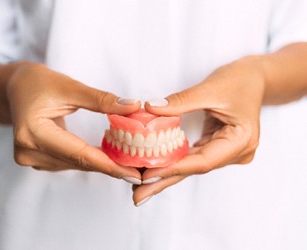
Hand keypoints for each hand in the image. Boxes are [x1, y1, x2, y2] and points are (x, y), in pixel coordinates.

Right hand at [6, 62, 141, 182]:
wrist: (15, 88)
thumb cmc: (38, 82)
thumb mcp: (70, 86)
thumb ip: (101, 99)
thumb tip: (133, 107)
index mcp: (33, 132)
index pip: (79, 154)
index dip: (109, 165)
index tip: (134, 173)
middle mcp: (28, 151)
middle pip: (78, 162)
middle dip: (110, 166)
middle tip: (139, 171)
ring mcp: (30, 158)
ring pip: (75, 164)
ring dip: (101, 163)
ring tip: (128, 162)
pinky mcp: (36, 159)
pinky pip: (69, 162)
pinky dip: (88, 159)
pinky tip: (107, 156)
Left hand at [133, 57, 265, 205]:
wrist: (255, 78)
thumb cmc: (239, 80)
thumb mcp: (209, 88)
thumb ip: (180, 101)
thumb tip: (150, 108)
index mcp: (241, 140)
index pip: (202, 161)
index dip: (173, 168)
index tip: (147, 175)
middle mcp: (236, 152)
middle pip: (195, 169)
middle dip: (164, 181)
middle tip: (138, 196)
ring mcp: (228, 152)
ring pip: (192, 166)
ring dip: (166, 174)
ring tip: (141, 186)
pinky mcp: (218, 147)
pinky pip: (193, 157)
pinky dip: (174, 162)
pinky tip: (156, 168)